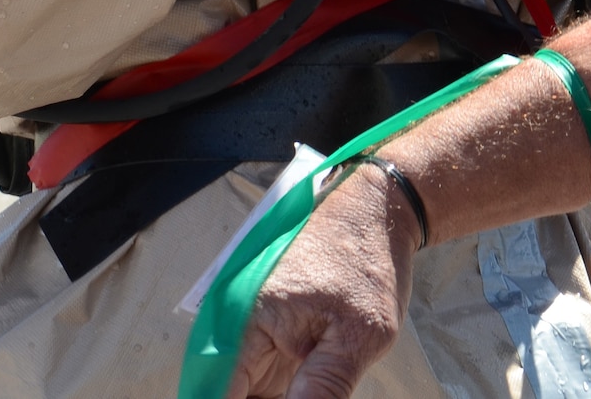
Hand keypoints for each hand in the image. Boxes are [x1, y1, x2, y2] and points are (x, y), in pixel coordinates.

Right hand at [226, 163, 419, 398]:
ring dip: (265, 396)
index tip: (276, 398)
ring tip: (311, 382)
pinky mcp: (267, 335)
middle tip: (305, 391)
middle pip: (225, 391)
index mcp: (246, 318)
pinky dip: (275, 393)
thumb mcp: (361, 332)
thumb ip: (325, 385)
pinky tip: (304, 389)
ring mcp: (251, 331)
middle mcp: (236, 325)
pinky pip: (256, 380)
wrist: (376, 211)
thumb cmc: (368, 261)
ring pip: (240, 388)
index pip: (213, 390)